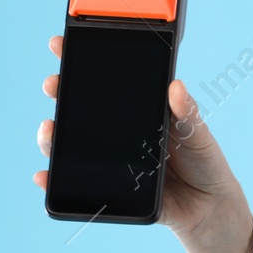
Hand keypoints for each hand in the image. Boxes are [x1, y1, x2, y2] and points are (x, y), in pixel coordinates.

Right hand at [34, 33, 248, 242]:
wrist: (210, 207)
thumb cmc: (204, 162)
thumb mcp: (198, 134)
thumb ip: (188, 114)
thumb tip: (177, 87)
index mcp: (140, 112)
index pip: (106, 83)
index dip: (82, 63)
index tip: (61, 46)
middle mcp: (119, 133)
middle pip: (80, 110)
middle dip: (60, 94)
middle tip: (53, 85)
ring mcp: (110, 160)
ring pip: (71, 145)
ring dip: (52, 137)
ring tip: (49, 130)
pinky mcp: (108, 189)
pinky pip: (77, 184)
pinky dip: (55, 181)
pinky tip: (43, 176)